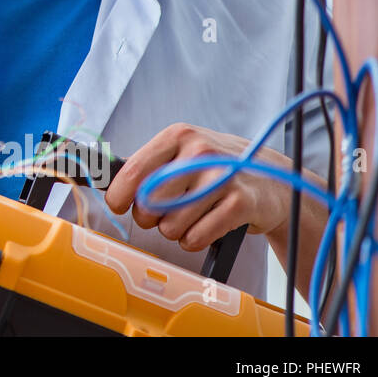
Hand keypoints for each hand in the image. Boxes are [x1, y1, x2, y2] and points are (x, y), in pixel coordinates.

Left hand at [104, 123, 292, 251]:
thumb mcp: (182, 155)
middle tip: (162, 215)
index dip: (118, 195)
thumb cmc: (215, 169)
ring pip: (171, 225)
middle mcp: (199, 151)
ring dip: (175, 231)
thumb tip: (104, 183)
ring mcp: (222, 176)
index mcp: (178, 136)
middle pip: (150, 203)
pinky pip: (196, 237)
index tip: (117, 206)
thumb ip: (149, 167)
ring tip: (191, 217)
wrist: (273, 179)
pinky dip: (195, 240)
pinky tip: (206, 227)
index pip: (134, 170)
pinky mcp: (241, 202)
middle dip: (149, 218)